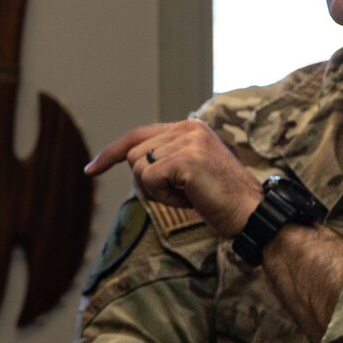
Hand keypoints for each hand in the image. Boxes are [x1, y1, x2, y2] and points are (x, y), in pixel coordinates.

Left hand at [87, 119, 263, 238]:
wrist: (251, 214)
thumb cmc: (220, 200)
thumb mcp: (188, 172)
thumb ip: (164, 159)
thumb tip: (131, 162)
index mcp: (189, 128)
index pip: (138, 135)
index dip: (111, 153)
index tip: (91, 170)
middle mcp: (188, 128)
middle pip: (133, 155)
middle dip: (145, 183)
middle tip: (179, 195)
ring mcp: (188, 141)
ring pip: (138, 168)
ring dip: (157, 191)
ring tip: (188, 195)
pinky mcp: (187, 159)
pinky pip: (149, 180)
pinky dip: (163, 196)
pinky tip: (189, 198)